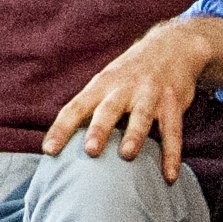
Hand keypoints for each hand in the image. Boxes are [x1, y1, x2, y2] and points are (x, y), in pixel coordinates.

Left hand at [40, 15, 222, 179]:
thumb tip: (63, 142)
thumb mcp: (107, 81)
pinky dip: (172, 154)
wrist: (172, 45)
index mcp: (102, 84)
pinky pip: (173, 131)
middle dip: (99, 129)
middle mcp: (124, 88)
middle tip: (90, 150)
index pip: (77, 106)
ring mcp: (150, 94)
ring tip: (127, 154)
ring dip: (134, 135)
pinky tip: (169, 175)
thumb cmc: (130, 73)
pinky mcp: (173, 103)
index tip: (49, 150)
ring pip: (141, 115)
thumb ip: (89, 108)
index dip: (62, 128)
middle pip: (108, 109)